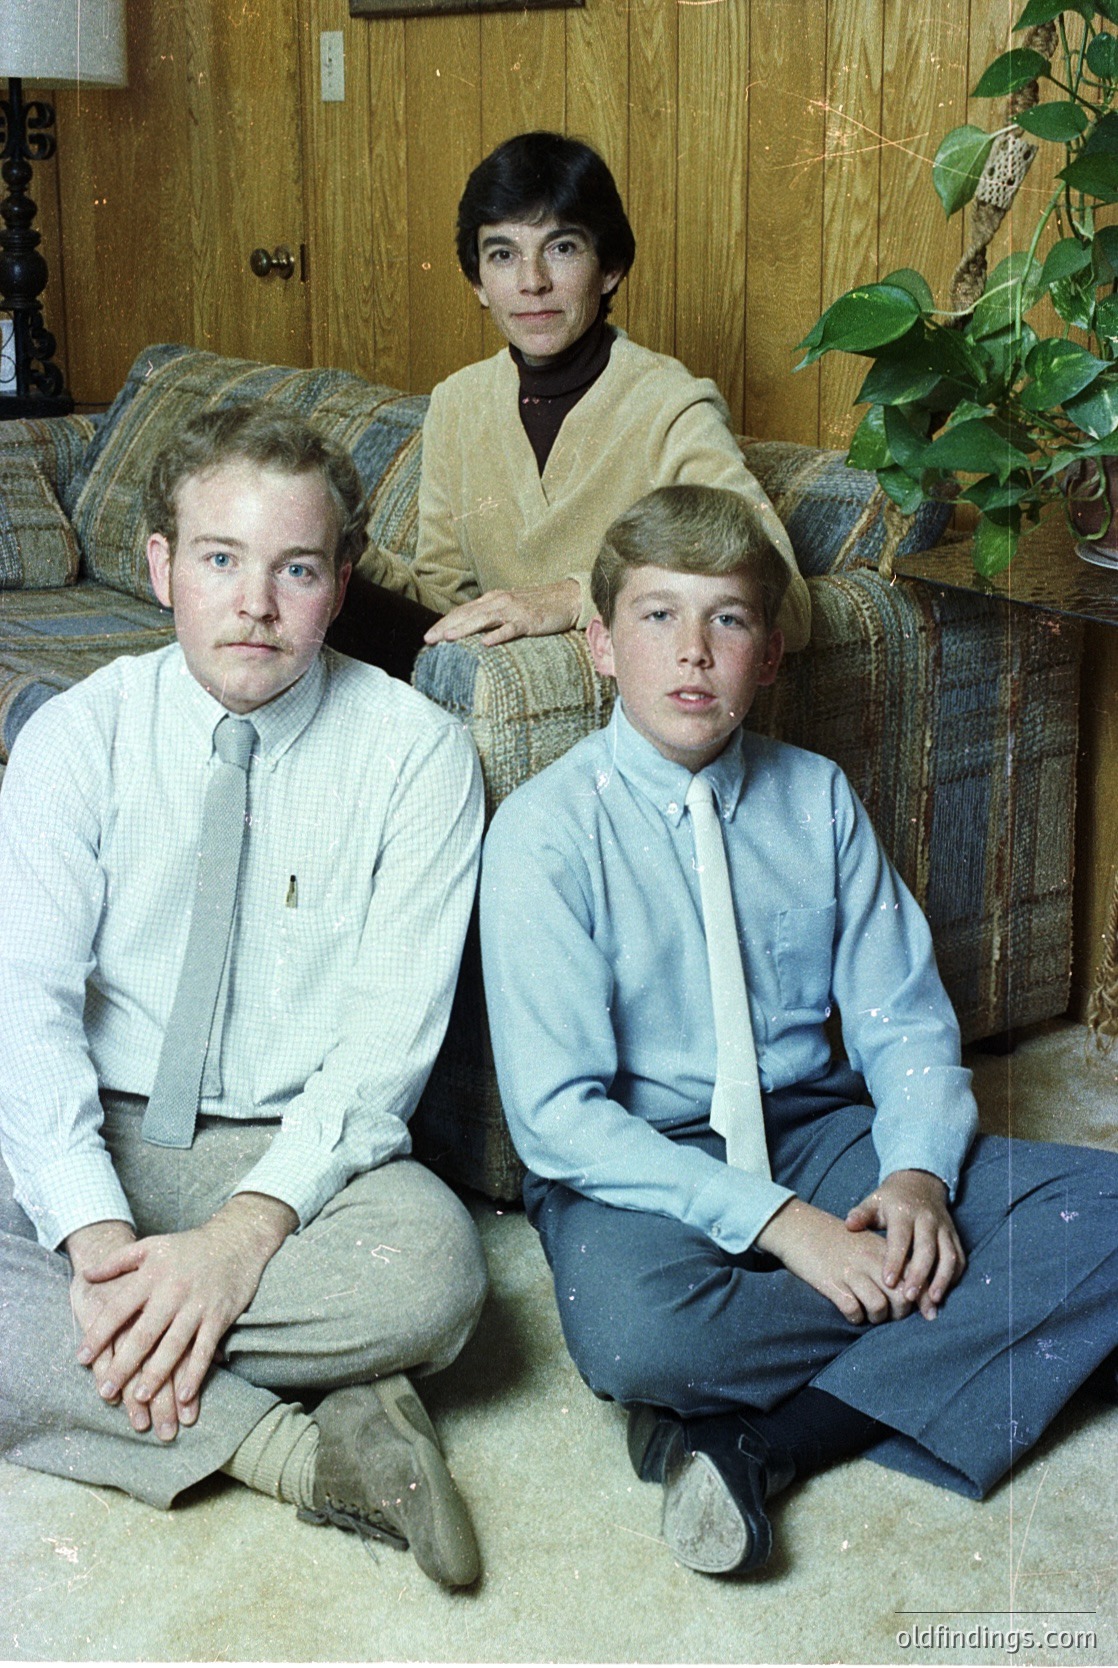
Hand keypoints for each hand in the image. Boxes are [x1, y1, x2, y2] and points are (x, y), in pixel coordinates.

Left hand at [70, 1193, 296, 1439]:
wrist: (236, 1239)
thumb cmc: (188, 1247)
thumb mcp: (151, 1246)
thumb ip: (117, 1260)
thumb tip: (86, 1274)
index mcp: (151, 1276)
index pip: (119, 1308)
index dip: (99, 1334)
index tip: (81, 1358)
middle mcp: (172, 1292)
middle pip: (144, 1334)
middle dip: (123, 1365)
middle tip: (105, 1391)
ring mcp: (197, 1306)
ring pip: (173, 1346)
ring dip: (156, 1374)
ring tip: (139, 1397)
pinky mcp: (219, 1317)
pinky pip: (205, 1350)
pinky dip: (195, 1374)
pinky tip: (183, 1396)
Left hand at [423, 578, 580, 646]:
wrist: (568, 598)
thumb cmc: (539, 605)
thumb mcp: (510, 608)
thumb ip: (492, 616)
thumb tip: (472, 631)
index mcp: (493, 599)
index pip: (462, 611)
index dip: (444, 622)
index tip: (429, 636)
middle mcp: (499, 601)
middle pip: (467, 614)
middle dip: (446, 626)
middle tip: (428, 640)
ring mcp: (514, 610)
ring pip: (484, 619)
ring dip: (464, 628)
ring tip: (447, 638)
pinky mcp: (529, 620)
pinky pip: (511, 629)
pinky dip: (498, 635)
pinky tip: (485, 644)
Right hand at [755, 1197, 914, 1325]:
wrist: (799, 1227)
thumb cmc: (836, 1239)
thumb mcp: (867, 1244)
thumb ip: (888, 1262)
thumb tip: (910, 1290)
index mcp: (883, 1249)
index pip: (915, 1277)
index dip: (924, 1300)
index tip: (929, 1314)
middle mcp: (871, 1260)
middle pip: (902, 1297)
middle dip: (900, 1313)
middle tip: (890, 1314)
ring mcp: (851, 1271)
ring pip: (879, 1307)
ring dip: (877, 1318)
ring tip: (869, 1314)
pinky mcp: (832, 1283)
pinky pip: (853, 1310)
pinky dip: (855, 1317)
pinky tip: (851, 1312)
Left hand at [845, 1169, 965, 1318]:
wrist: (920, 1183)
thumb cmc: (891, 1199)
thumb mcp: (874, 1201)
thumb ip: (861, 1214)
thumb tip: (848, 1225)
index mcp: (904, 1212)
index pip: (901, 1238)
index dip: (895, 1260)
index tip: (888, 1282)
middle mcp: (927, 1220)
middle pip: (927, 1250)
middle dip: (919, 1275)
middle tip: (908, 1297)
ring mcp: (944, 1228)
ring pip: (948, 1256)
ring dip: (942, 1280)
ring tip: (932, 1302)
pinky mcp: (954, 1236)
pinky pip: (959, 1258)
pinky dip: (954, 1276)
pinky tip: (944, 1294)